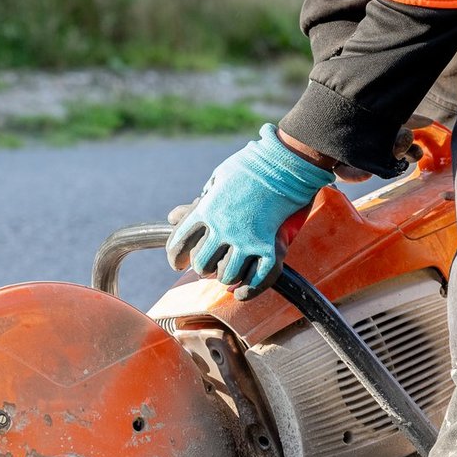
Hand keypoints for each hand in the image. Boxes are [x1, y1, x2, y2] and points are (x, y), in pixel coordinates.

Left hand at [166, 124, 333, 299]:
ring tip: (229, 272)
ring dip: (227, 277)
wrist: (283, 163)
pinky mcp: (270, 246)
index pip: (179, 243)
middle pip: (202, 265)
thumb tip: (173, 217)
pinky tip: (241, 292)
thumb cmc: (249, 168)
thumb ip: (197, 204)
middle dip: (203, 269)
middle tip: (209, 266)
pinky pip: (257, 279)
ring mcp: (246, 239)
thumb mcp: (216, 181)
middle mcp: (223, 227)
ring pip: (227, 275)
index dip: (175, 257)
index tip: (177, 264)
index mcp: (206, 210)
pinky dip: (248, 290)